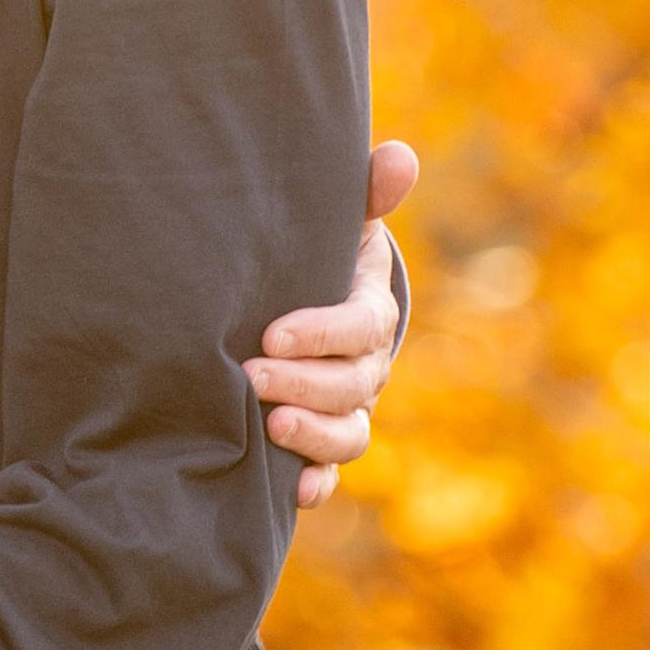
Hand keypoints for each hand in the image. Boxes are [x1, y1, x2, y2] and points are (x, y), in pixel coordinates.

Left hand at [249, 138, 416, 508]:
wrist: (298, 302)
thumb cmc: (313, 255)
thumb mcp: (334, 221)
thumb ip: (363, 191)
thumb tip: (399, 156)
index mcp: (368, 314)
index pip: (359, 328)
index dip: (322, 333)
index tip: (271, 333)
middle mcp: (365, 369)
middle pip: (352, 387)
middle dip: (305, 385)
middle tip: (250, 375)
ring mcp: (346, 409)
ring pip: (348, 436)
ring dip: (313, 438)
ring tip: (267, 427)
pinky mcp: (321, 442)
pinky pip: (330, 472)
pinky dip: (316, 485)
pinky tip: (291, 493)